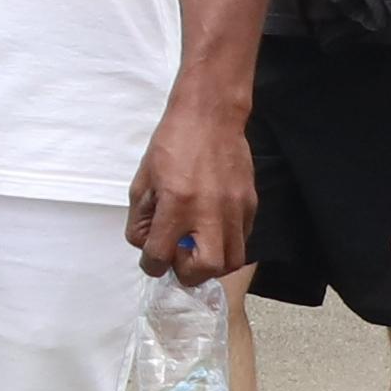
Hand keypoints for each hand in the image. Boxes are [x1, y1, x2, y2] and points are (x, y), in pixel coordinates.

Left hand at [124, 91, 252, 287]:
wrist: (210, 117)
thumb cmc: (172, 144)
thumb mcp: (143, 181)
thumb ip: (140, 219)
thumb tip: (147, 245)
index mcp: (176, 203)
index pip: (160, 255)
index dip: (151, 264)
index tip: (153, 259)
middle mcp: (208, 210)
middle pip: (204, 268)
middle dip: (188, 273)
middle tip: (180, 259)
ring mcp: (234, 209)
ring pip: (231, 262)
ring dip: (212, 265)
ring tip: (199, 250)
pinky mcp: (250, 205)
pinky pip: (243, 242)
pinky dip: (227, 247)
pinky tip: (213, 232)